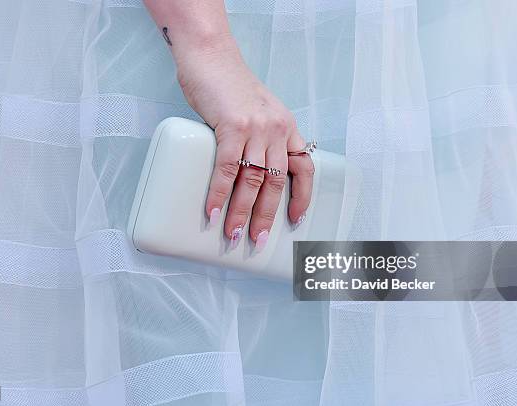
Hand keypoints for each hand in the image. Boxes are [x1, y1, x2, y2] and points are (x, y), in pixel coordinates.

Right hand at [175, 36, 313, 250]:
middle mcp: (277, 130)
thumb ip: (260, 137)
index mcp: (286, 127)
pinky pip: (227, 168)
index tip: (296, 219)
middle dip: (268, 216)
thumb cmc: (230, 83)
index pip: (305, 168)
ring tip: (234, 233)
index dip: (303, 197)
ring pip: (253, 181)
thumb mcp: (257, 110)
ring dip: (242, 212)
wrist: (211, 54)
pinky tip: (212, 211)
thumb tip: (249, 168)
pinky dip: (218, 193)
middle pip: (277, 182)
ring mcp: (256, 129)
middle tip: (259, 240)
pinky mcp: (232, 126)